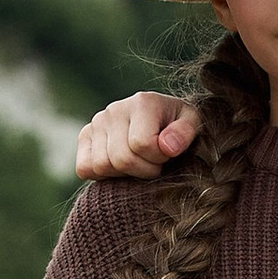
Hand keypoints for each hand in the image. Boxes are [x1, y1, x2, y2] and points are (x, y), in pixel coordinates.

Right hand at [75, 92, 196, 181]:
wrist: (162, 119)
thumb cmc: (178, 126)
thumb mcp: (192, 124)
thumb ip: (185, 133)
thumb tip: (167, 147)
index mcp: (143, 103)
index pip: (142, 144)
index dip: (158, 159)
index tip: (168, 156)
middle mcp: (115, 109)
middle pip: (121, 159)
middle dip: (143, 170)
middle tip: (155, 164)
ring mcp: (97, 123)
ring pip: (102, 166)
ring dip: (124, 174)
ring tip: (139, 163)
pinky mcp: (85, 136)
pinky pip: (85, 168)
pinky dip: (102, 175)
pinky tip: (121, 167)